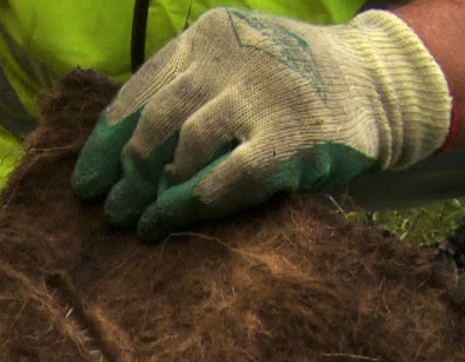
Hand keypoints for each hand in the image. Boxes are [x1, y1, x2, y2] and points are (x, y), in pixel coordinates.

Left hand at [72, 9, 452, 240]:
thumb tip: (116, 158)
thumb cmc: (289, 83)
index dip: (104, 146)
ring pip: (184, 153)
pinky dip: (191, 205)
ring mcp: (261, 97)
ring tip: (139, 221)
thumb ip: (182, 93)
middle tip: (111, 211)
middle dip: (126, 176)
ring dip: (154, 194)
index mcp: (206, 37)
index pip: (137, 95)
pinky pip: (225, 180)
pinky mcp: (289, 140)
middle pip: (154, 126)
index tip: (85, 184)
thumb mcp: (233, 65)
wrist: (379, 80)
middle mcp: (230, 59)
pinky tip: (169, 221)